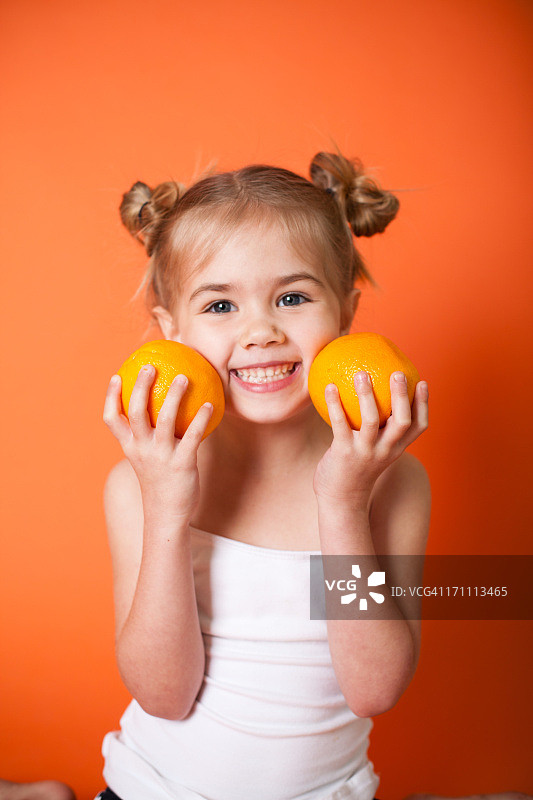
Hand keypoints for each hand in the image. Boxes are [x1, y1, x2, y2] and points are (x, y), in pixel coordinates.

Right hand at [103, 365, 213, 523]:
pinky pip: (193, 436)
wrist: (167, 514)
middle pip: (136, 412)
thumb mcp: (147, 459)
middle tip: (150, 366)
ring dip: (174, 395)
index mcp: (129, 447)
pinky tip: (209, 404)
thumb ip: (149, 437)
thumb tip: (162, 410)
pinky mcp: (182, 464)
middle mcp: (141, 449)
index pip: (112, 419)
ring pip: (165, 419)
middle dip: (140, 386)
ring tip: (183, 377)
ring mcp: (161, 456)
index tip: (116, 376)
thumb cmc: (159, 480)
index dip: (111, 397)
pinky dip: (201, 418)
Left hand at [313, 371, 428, 504]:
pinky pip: (340, 423)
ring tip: (361, 373)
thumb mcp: (374, 451)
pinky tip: (330, 386)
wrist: (341, 498)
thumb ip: (378, 431)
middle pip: (402, 421)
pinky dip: (335, 403)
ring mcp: (365, 451)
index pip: (419, 426)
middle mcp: (385, 450)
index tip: (423, 382)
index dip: (424, 404)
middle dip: (402, 395)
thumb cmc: (356, 468)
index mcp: (396, 448)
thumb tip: (372, 398)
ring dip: (367, 394)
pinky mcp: (344, 452)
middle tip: (397, 373)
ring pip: (371, 419)